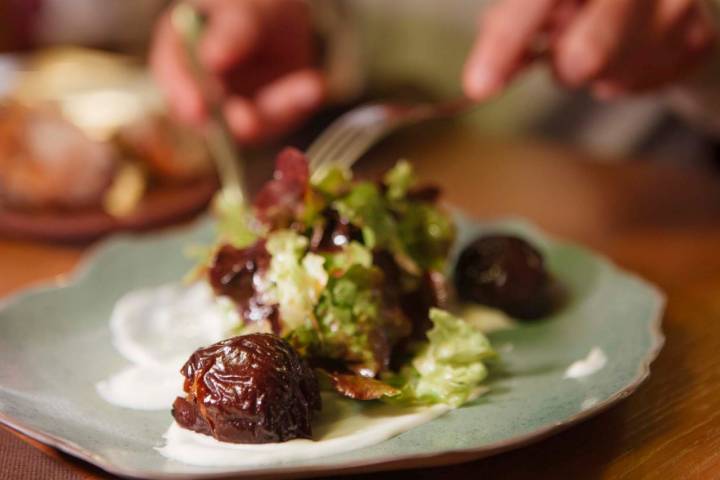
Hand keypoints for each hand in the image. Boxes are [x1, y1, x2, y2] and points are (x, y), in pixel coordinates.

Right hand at [151, 0, 325, 143]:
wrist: (284, 16)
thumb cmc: (255, 5)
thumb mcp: (244, 9)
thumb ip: (231, 32)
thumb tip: (211, 59)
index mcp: (178, 53)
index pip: (171, 79)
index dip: (182, 97)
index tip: (198, 109)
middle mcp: (200, 89)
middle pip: (212, 117)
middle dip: (231, 120)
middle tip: (247, 121)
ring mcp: (232, 108)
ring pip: (250, 124)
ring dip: (278, 111)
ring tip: (309, 88)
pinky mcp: (265, 117)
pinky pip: (280, 118)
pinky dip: (298, 104)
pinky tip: (314, 87)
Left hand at [463, 0, 716, 99]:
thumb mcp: (543, 0)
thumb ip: (508, 29)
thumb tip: (482, 83)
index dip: (507, 41)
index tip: (479, 85)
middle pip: (585, 55)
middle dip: (566, 67)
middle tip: (568, 55)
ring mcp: (677, 5)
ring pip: (609, 76)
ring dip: (593, 71)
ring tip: (607, 37)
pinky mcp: (697, 40)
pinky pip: (638, 84)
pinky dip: (621, 76)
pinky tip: (631, 47)